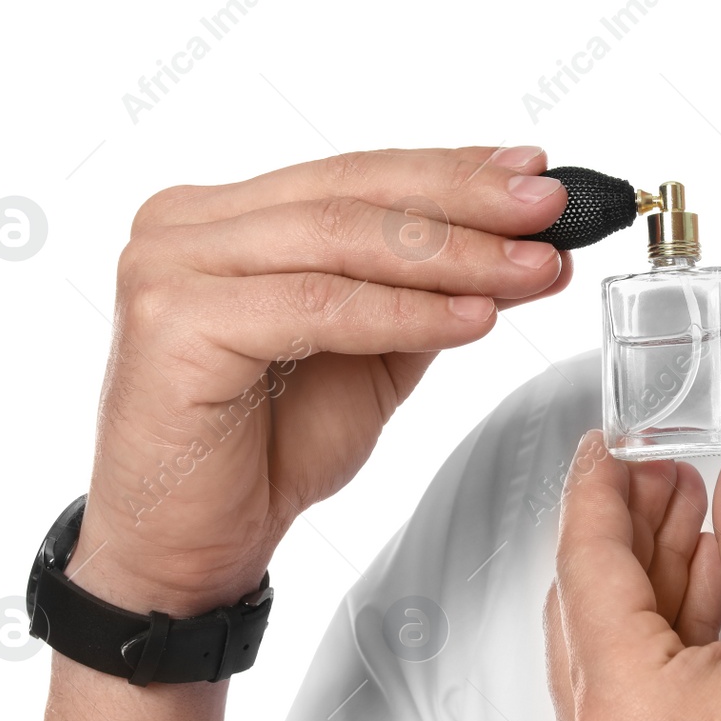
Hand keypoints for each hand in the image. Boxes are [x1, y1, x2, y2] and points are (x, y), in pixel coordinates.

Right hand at [68, 146, 568, 612]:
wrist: (190, 549)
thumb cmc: (263, 454)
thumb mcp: (372, 357)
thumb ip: (427, 294)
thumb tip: (521, 246)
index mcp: (225, 217)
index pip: (357, 175)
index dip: (454, 171)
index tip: (534, 174)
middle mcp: (186, 225)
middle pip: (352, 193)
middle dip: (467, 201)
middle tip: (550, 206)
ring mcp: (169, 265)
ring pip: (340, 241)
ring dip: (453, 255)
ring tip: (531, 266)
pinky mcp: (171, 320)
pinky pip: (318, 306)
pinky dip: (406, 313)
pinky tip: (473, 317)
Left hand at [545, 413, 720, 720]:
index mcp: (624, 716)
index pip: (586, 566)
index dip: (599, 491)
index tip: (608, 451)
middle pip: (586, 612)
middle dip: (629, 535)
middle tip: (665, 479)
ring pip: (603, 662)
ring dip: (646, 590)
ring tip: (697, 533)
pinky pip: (624, 712)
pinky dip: (656, 652)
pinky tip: (700, 603)